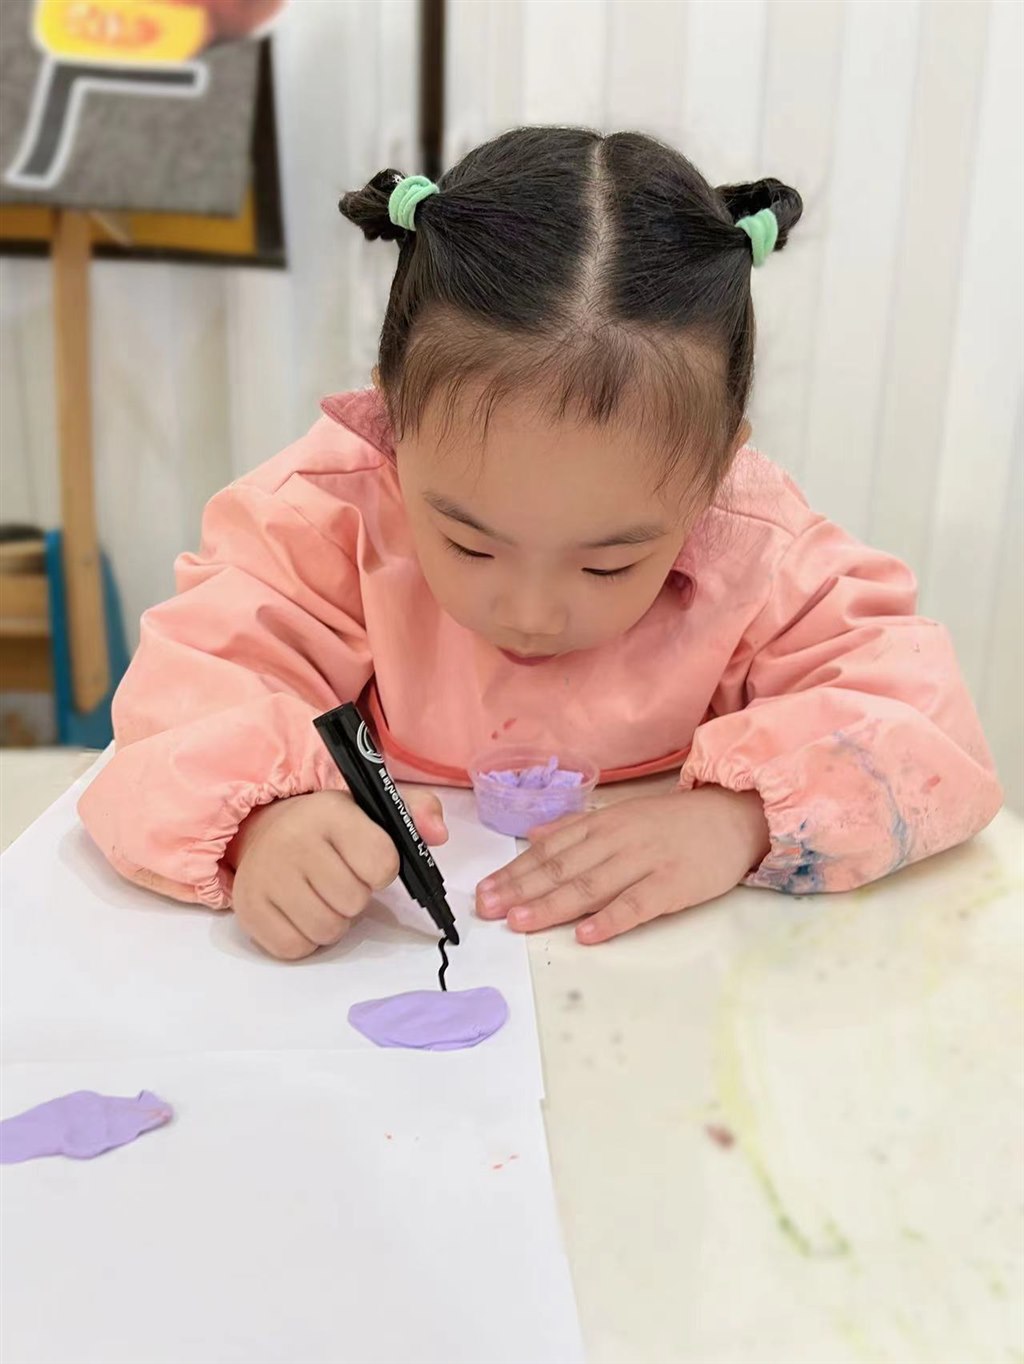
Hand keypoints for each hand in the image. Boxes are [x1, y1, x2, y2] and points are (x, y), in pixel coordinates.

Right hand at [229, 788, 447, 959]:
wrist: (262, 832)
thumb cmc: (327, 827)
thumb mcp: (371, 807)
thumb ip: (416, 810)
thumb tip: (439, 834)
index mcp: (329, 812)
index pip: (381, 863)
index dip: (382, 869)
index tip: (366, 859)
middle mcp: (292, 841)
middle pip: (354, 902)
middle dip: (356, 896)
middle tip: (340, 877)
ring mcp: (265, 877)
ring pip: (327, 930)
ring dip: (334, 920)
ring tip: (322, 894)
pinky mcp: (248, 910)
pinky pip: (296, 948)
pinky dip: (306, 938)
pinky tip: (300, 910)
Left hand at [475, 787, 768, 943]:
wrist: (734, 817)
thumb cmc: (675, 823)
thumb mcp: (622, 816)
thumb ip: (578, 828)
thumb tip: (533, 837)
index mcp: (603, 825)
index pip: (549, 850)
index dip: (514, 872)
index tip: (484, 891)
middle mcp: (618, 840)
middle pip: (561, 868)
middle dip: (520, 890)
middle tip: (487, 910)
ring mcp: (645, 862)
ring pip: (591, 885)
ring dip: (552, 904)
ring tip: (520, 922)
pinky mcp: (673, 884)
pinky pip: (638, 904)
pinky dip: (611, 919)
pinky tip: (586, 935)